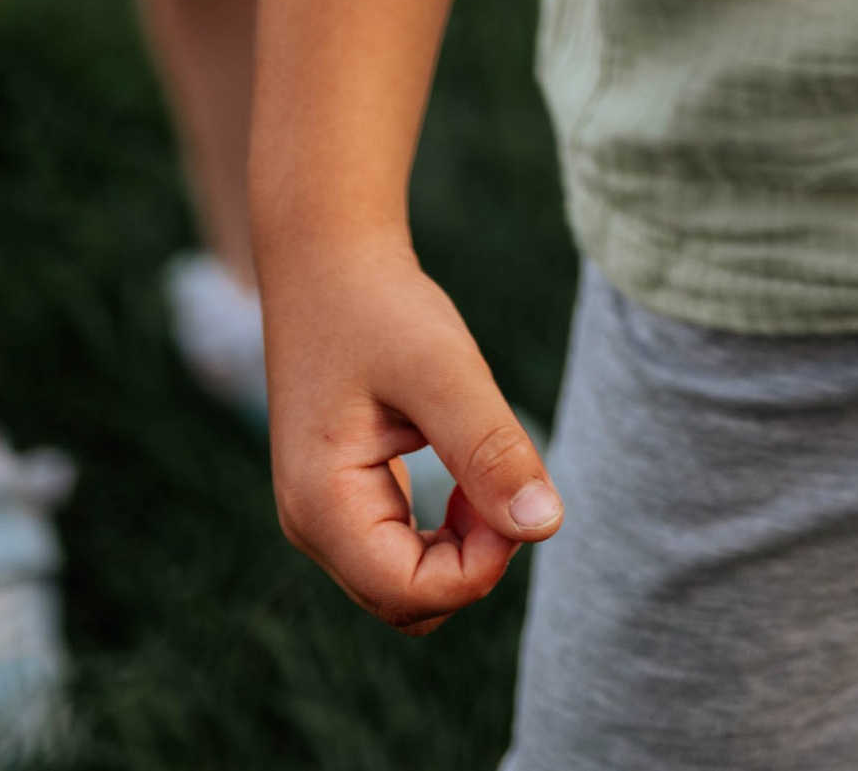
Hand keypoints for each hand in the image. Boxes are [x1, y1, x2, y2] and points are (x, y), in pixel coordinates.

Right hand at [263, 227, 560, 633]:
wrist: (327, 255)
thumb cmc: (381, 306)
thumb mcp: (444, 369)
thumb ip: (491, 449)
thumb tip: (545, 527)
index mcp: (322, 506)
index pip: (409, 595)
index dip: (481, 565)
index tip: (514, 492)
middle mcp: (312, 526)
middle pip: (408, 601)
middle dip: (473, 559)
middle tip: (502, 474)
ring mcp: (322, 516)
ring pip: (406, 583)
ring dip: (462, 545)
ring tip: (483, 465)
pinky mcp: (342, 496)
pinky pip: (399, 551)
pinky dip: (444, 529)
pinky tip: (464, 470)